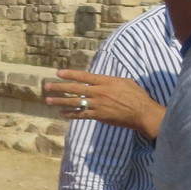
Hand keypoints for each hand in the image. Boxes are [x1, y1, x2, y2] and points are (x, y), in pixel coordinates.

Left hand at [44, 70, 165, 140]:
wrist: (143, 113)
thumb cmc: (137, 96)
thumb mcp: (125, 82)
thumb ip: (110, 80)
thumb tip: (100, 79)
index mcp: (105, 82)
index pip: (84, 76)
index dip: (70, 74)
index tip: (58, 73)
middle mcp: (99, 92)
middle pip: (75, 89)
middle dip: (59, 87)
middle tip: (47, 86)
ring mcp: (98, 105)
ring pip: (75, 102)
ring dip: (60, 101)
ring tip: (48, 100)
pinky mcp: (99, 116)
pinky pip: (81, 115)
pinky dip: (71, 114)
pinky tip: (62, 113)